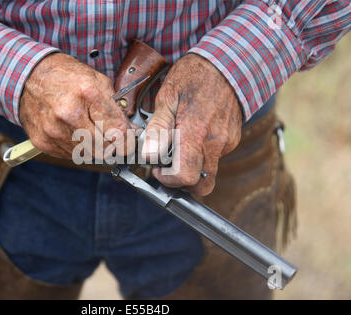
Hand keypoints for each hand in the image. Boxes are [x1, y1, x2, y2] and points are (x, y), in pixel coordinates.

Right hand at [19, 53, 130, 158]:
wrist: (28, 76)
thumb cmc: (65, 77)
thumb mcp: (97, 81)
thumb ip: (116, 107)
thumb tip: (130, 131)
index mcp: (87, 94)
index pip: (117, 131)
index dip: (127, 139)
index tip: (129, 141)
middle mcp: (68, 114)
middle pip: (104, 148)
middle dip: (112, 146)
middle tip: (112, 139)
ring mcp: (54, 130)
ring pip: (88, 155)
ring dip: (93, 147)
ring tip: (88, 130)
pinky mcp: (43, 142)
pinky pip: (70, 155)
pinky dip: (76, 148)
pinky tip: (73, 132)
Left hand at [142, 53, 241, 197]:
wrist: (227, 63)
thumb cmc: (193, 77)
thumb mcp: (167, 98)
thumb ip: (158, 129)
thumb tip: (148, 155)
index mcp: (196, 133)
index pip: (186, 177)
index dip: (168, 179)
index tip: (158, 168)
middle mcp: (215, 142)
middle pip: (201, 185)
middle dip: (182, 181)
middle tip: (169, 164)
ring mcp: (227, 143)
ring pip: (208, 171)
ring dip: (192, 166)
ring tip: (181, 141)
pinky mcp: (233, 140)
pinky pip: (216, 157)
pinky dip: (202, 153)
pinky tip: (195, 133)